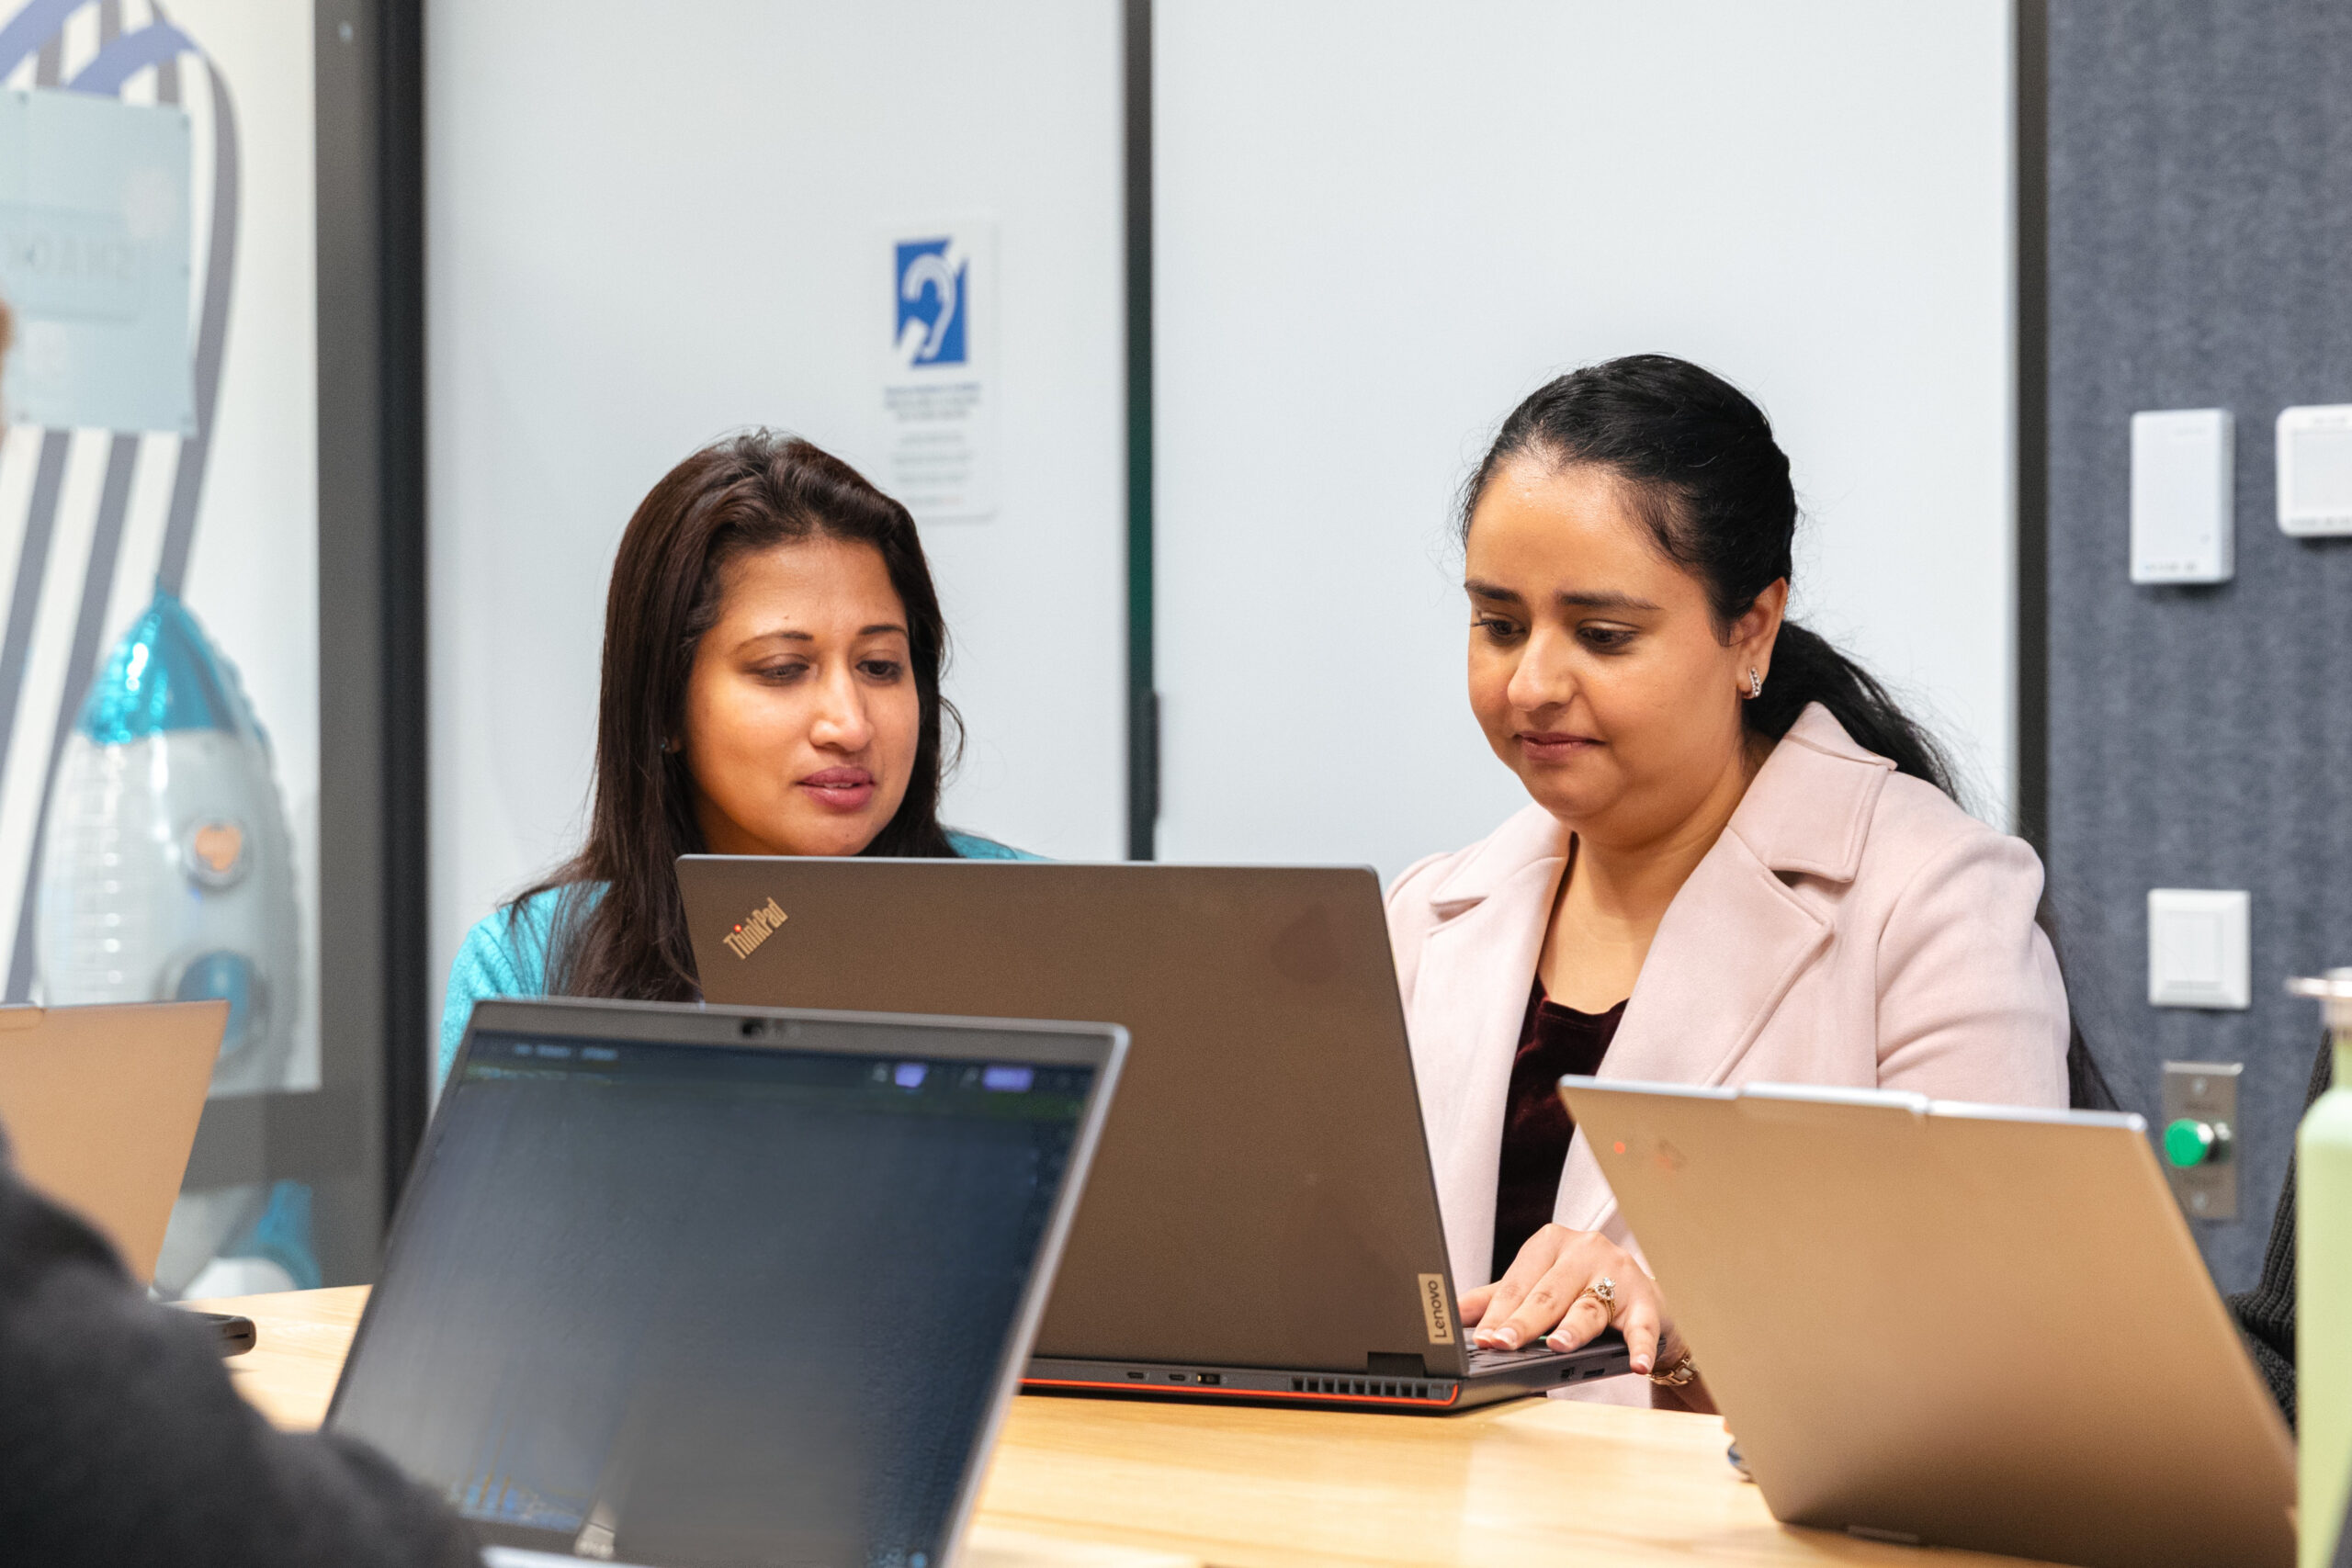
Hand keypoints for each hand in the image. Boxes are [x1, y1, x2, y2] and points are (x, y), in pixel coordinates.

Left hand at [1457, 1223, 1679, 1375]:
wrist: (1642, 1297)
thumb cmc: (1581, 1288)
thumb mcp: (1537, 1286)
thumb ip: (1497, 1298)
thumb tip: (1455, 1312)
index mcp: (1551, 1242)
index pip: (1518, 1282)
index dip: (1498, 1313)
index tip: (1482, 1338)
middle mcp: (1585, 1250)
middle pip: (1548, 1293)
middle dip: (1524, 1322)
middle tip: (1504, 1343)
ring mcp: (1619, 1273)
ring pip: (1589, 1306)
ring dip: (1573, 1329)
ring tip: (1558, 1345)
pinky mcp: (1648, 1301)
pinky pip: (1642, 1327)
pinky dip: (1640, 1347)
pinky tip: (1637, 1364)